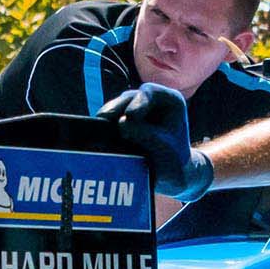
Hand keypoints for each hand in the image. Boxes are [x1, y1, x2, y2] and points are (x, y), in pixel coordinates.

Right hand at [98, 84, 212, 199]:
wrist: (171, 174)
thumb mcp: (164, 147)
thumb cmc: (174, 159)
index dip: (138, 102)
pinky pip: (110, 120)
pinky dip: (104, 126)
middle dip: (116, 107)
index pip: (150, 94)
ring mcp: (134, 108)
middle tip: (106, 117)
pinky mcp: (122, 121)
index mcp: (170, 100)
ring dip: (108, 116)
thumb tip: (121, 124)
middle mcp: (150, 100)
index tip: (130, 116)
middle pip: (130, 98)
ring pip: (117, 107)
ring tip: (99, 125)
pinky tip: (96, 133)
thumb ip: (145, 134)